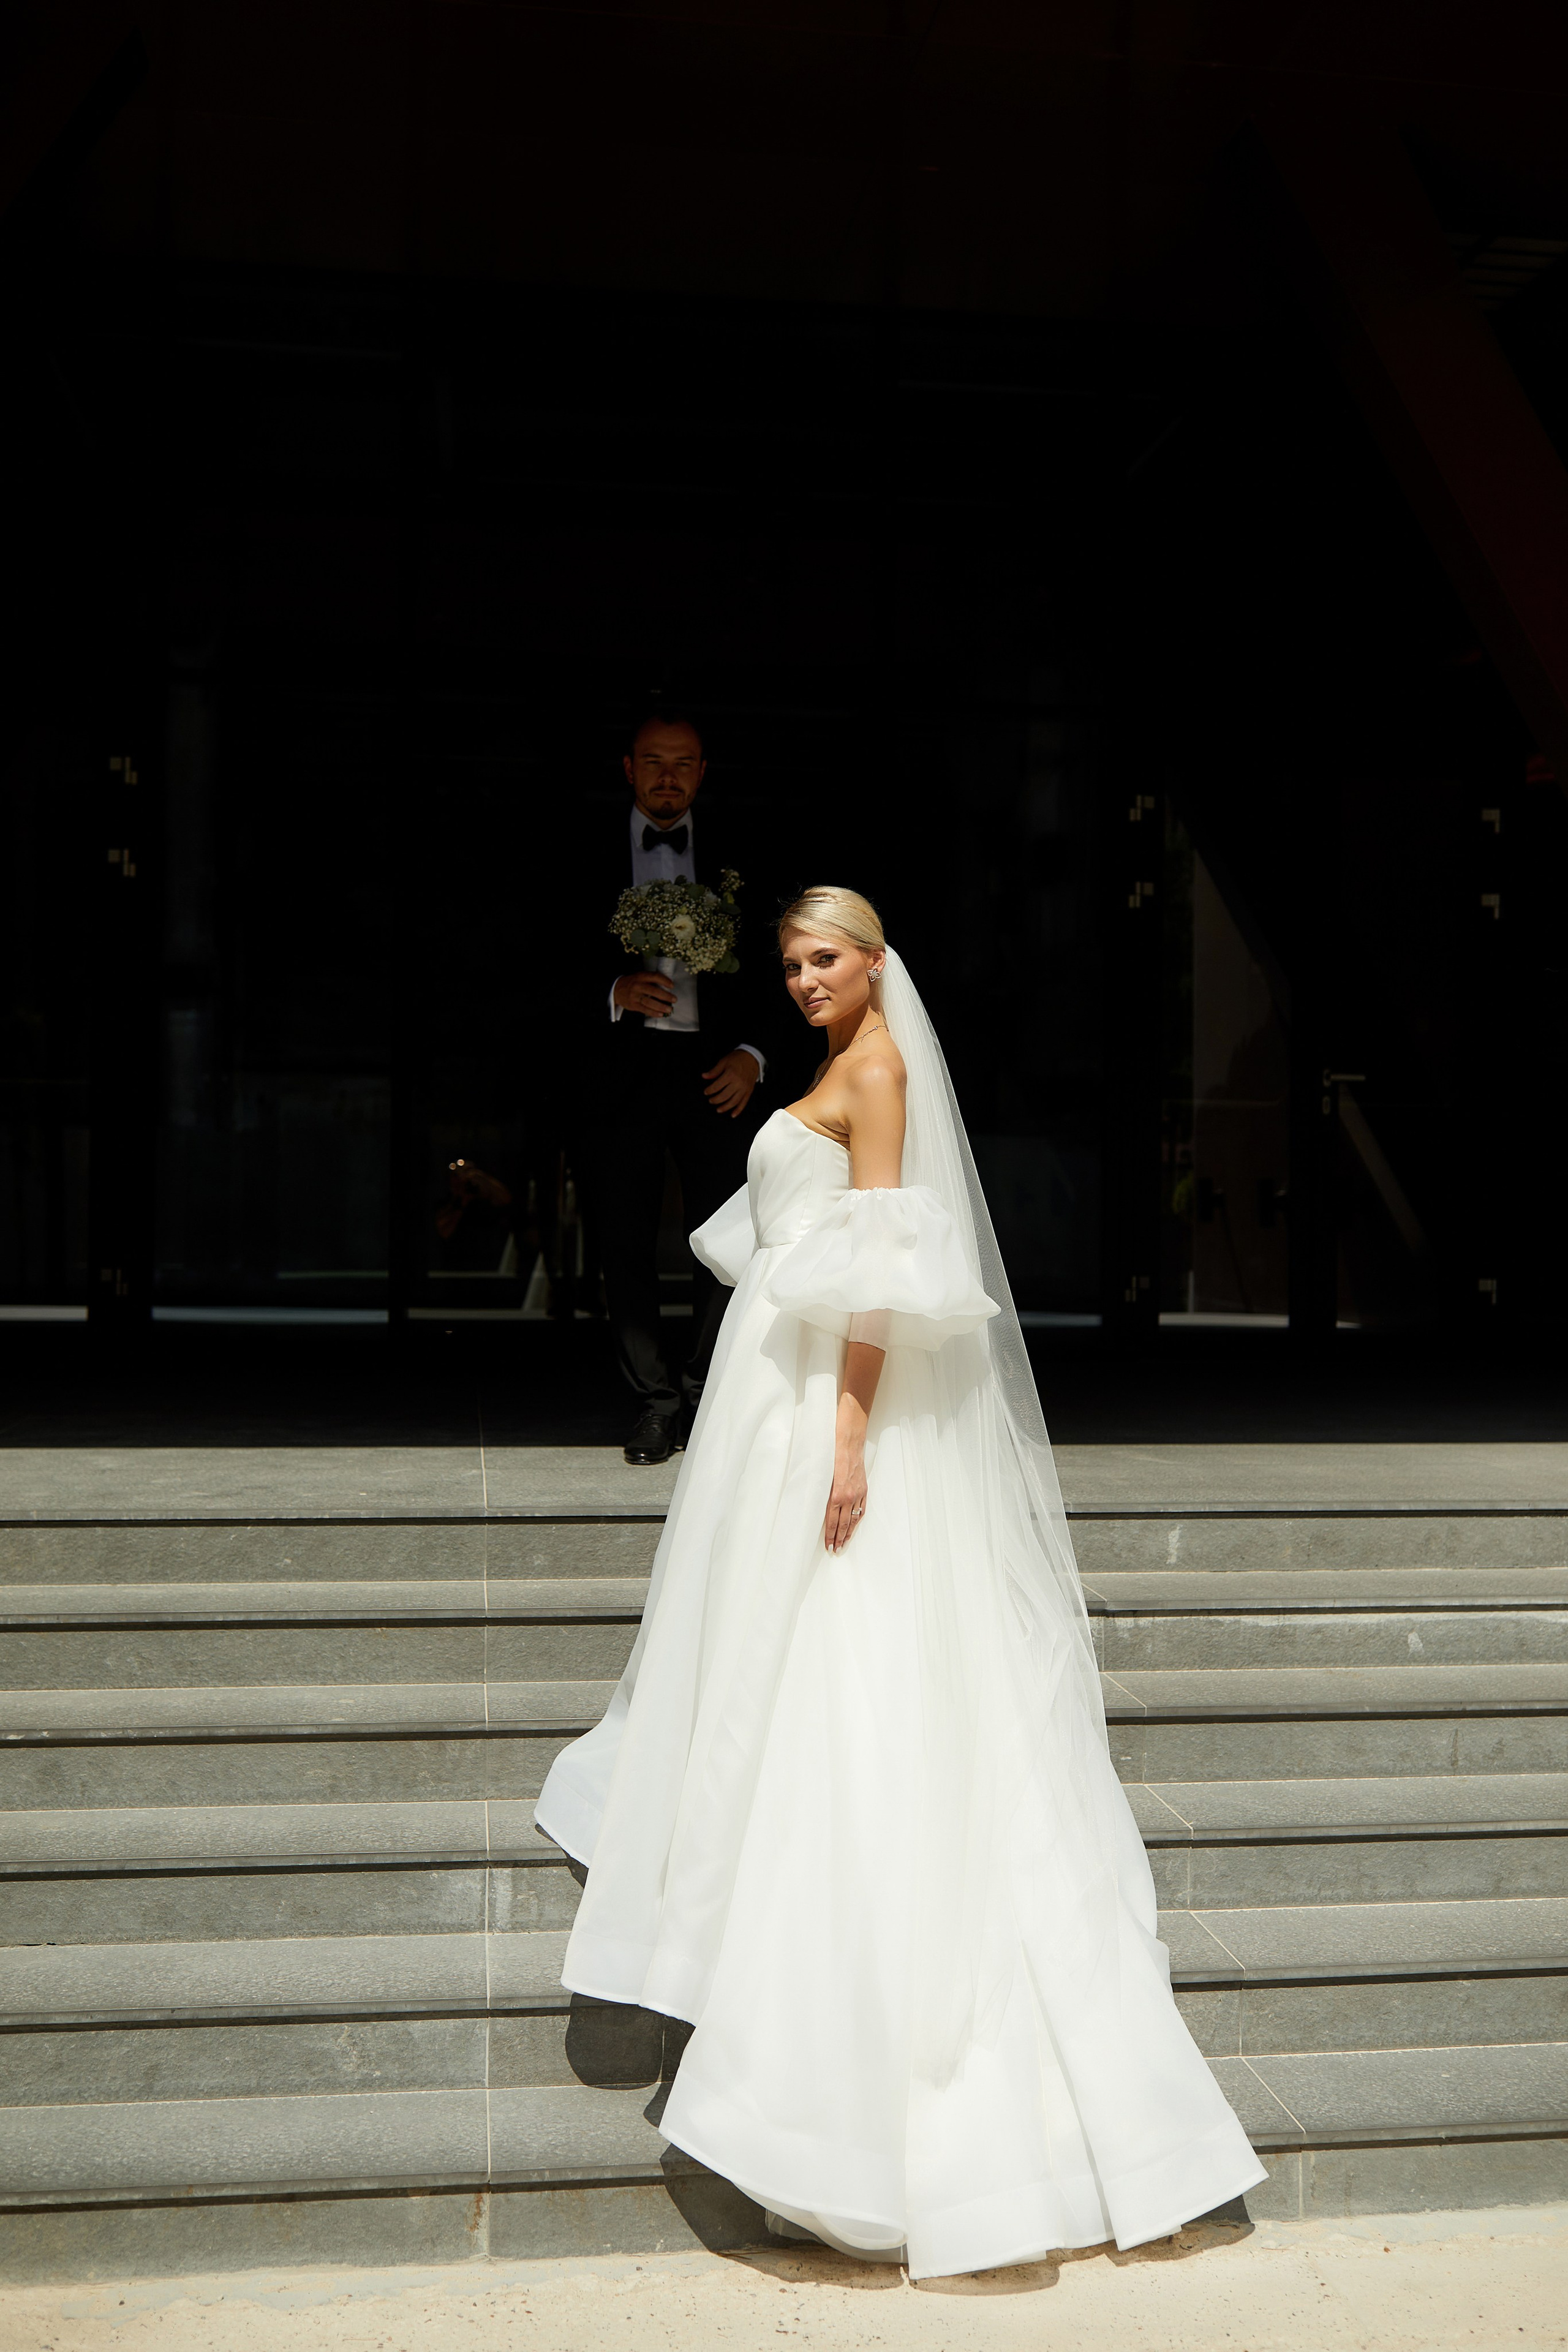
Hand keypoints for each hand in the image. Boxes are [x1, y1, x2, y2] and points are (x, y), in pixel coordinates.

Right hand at [614, 972, 678, 1017]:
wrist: (616, 989)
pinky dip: (654, 1013)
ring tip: (669, 1009)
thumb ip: (650, 980)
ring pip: (649, 1002)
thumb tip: (666, 987)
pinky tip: (661, 1014)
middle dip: (665, 996)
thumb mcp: (639, 977)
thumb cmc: (632, 983)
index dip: (664, 980)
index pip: (654, 977)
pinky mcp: (633, 1005)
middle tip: (674, 999)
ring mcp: (635, 996)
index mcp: (640, 977)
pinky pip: (645, 1010)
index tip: (672, 985)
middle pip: (653, 991)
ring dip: (661, 1006)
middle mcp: (637, 986)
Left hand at [702, 1048, 759, 1118]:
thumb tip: (704, 1076)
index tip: (706, 1092)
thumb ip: (714, 1071)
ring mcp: (744, 1088)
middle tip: (710, 1100)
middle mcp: (738, 1083)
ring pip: (733, 1102)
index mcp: (730, 1075)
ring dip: (725, 1107)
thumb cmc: (738, 1058)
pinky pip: (744, 1103)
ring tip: (718, 1110)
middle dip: (715, 1100)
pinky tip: (733, 1115)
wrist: (752, 1057)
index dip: (709, 1090)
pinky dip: (738, 1110)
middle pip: (724, 1096)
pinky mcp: (749, 1091)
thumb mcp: (724, 1062)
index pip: (717, 1086)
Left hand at [823, 1439, 867, 1553]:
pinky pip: (861, 1510)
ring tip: (844, 1544)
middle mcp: (848, 1497)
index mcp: (836, 1495)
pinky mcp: (864, 1490)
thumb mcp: (823, 1477)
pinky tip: (854, 1526)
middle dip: (839, 1538)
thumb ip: (824, 1495)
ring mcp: (858, 1494)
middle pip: (844, 1524)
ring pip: (854, 1519)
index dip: (830, 1535)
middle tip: (835, 1550)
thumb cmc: (832, 1457)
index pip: (832, 1521)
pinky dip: (857, 1520)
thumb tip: (821, 1511)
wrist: (849, 1445)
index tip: (828, 1545)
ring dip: (849, 1533)